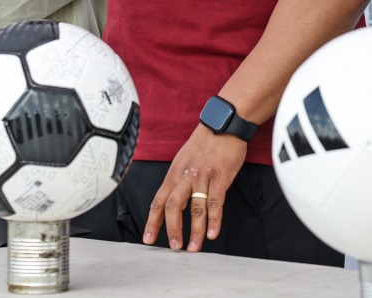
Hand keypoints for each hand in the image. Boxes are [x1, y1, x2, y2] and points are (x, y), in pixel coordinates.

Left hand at [143, 125, 247, 251]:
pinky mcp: (220, 177)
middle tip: (174, 247)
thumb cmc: (205, 142)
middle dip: (172, 229)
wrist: (223, 123)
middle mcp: (186, 176)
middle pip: (173, 205)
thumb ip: (178, 178)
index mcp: (175, 173)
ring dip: (195, 231)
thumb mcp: (184, 158)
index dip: (152, 221)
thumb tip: (172, 199)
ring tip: (194, 248)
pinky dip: (214, 219)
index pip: (158, 200)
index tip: (148, 239)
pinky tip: (213, 233)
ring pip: (196, 208)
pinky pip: (215, 202)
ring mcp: (203, 177)